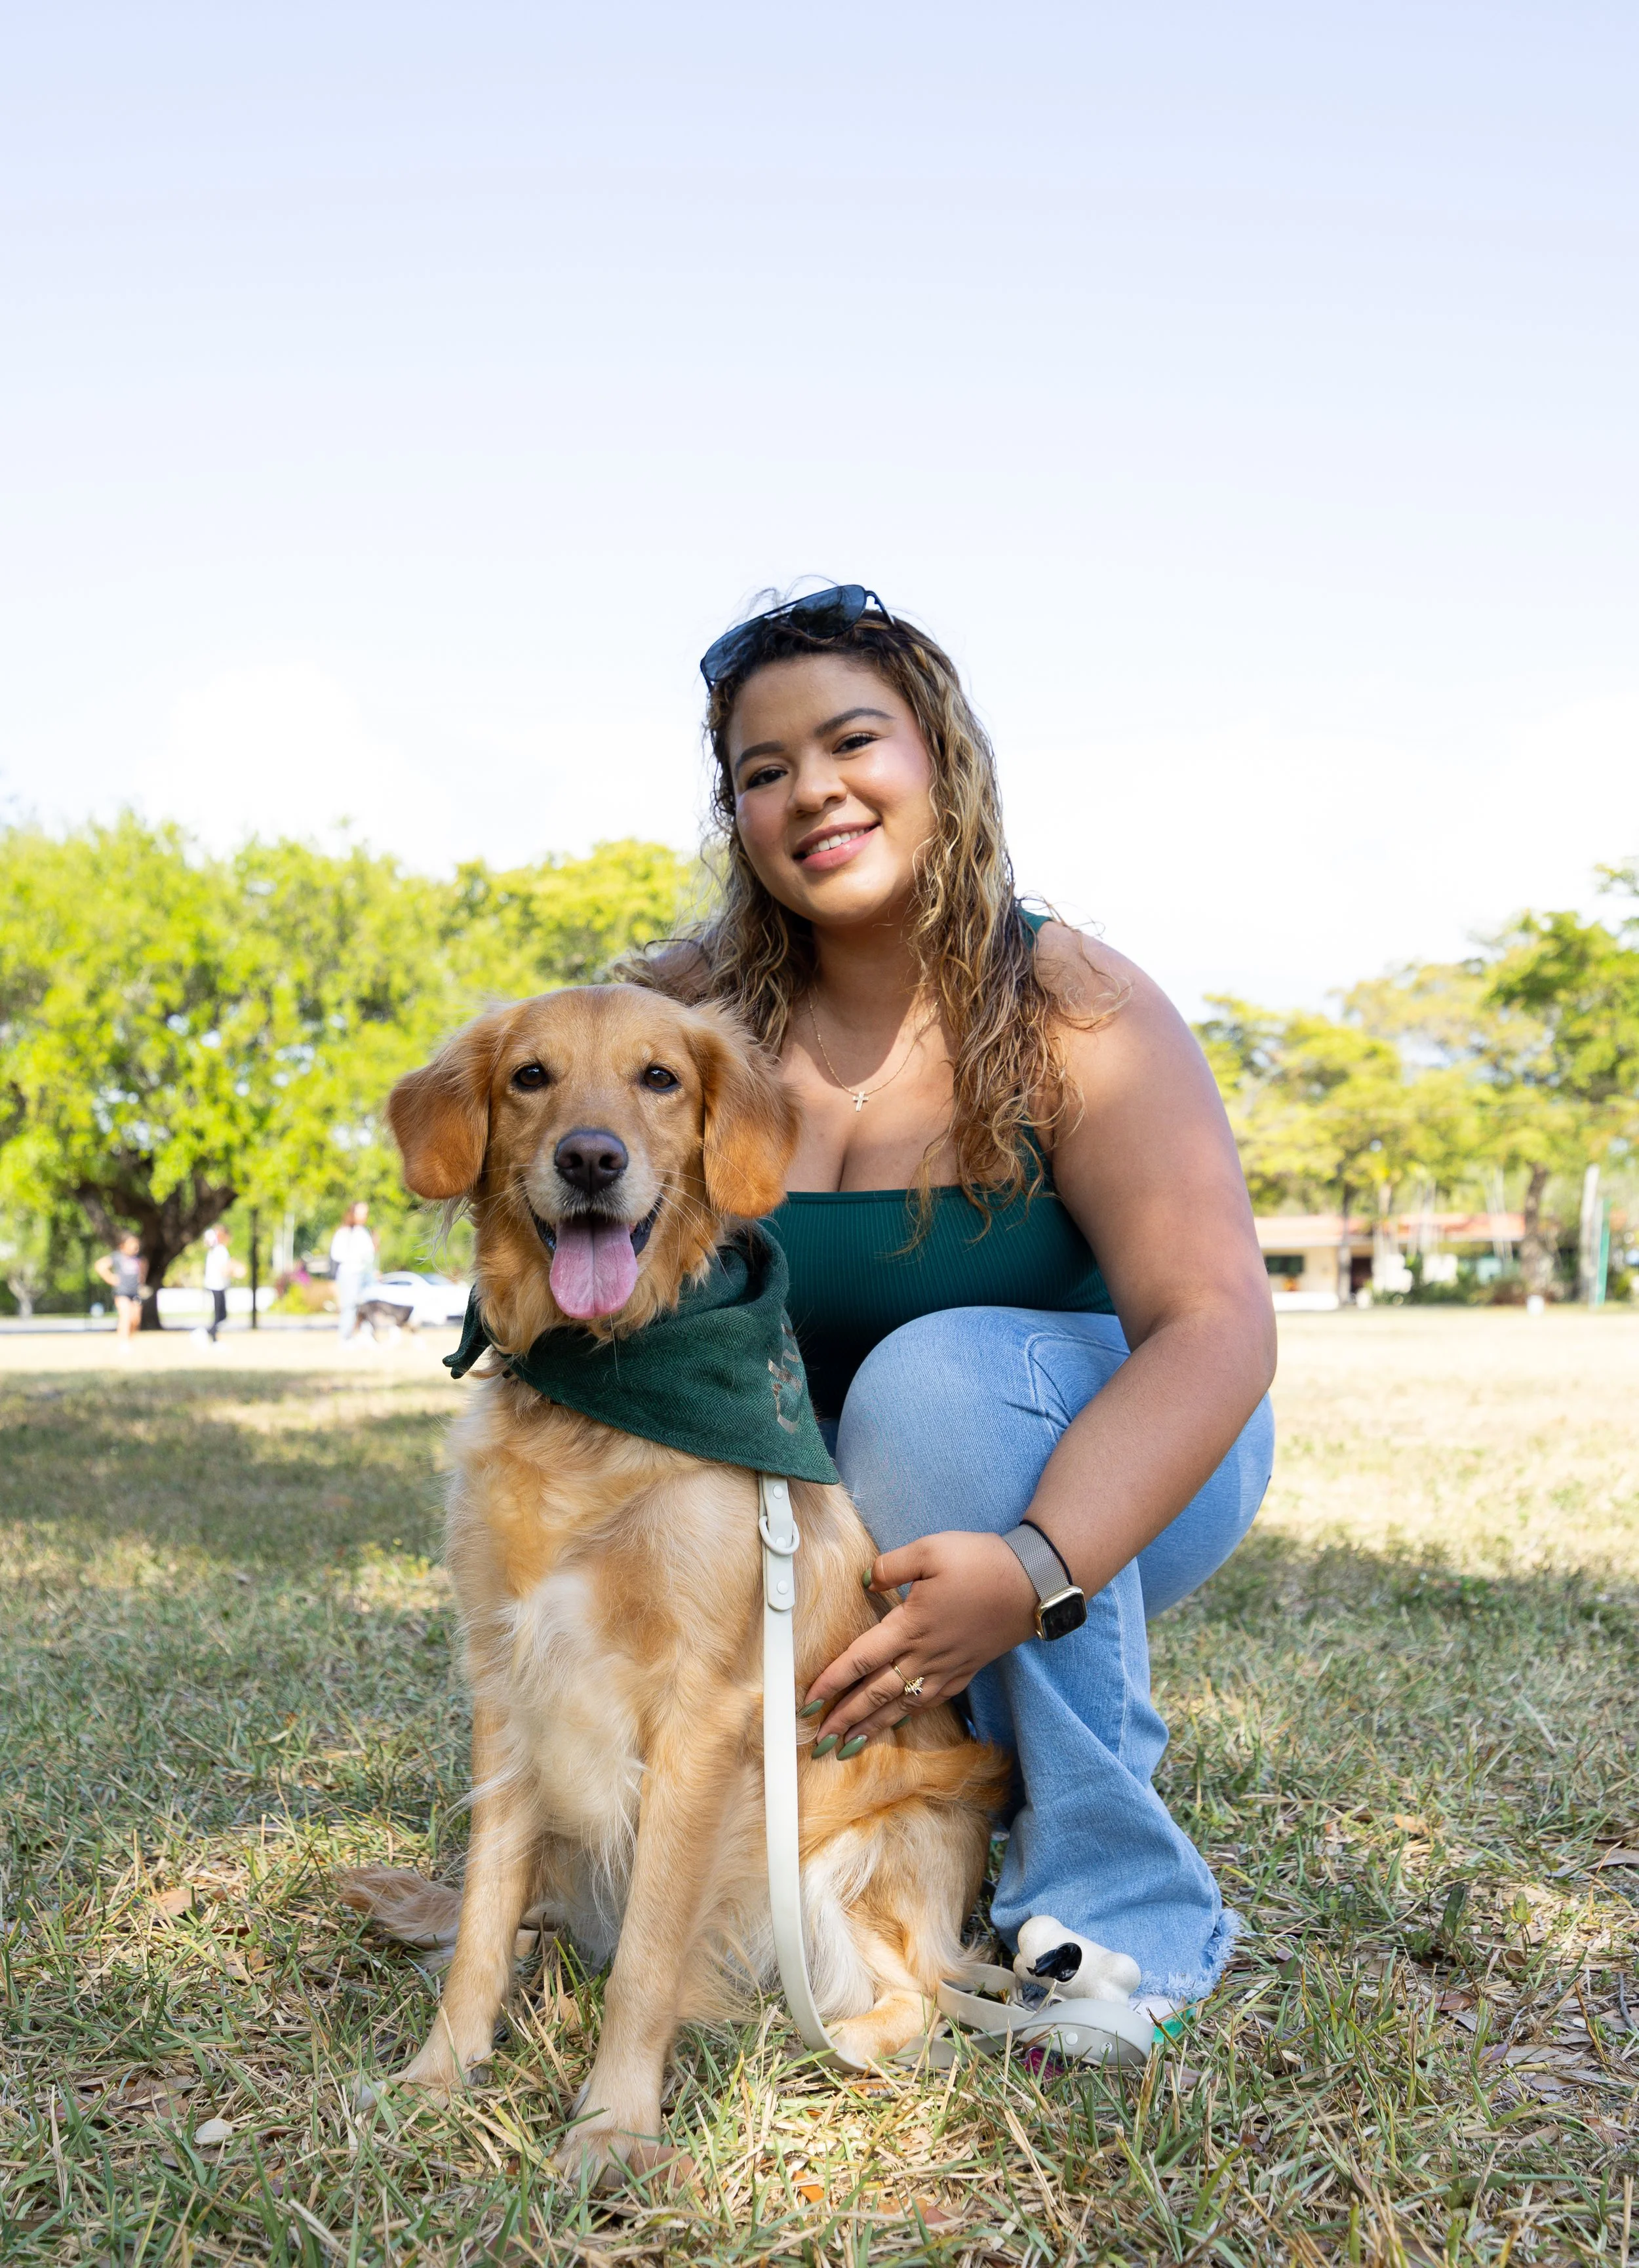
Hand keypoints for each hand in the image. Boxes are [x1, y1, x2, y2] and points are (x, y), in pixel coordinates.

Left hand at [800, 1530, 1038, 1749]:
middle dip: (845, 1718)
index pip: (860, 1660)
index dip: (831, 1681)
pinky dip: (909, 1715)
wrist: (1033, 1583)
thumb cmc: (981, 1562)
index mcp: (910, 1625)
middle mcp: (925, 1654)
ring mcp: (947, 1666)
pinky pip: (931, 1700)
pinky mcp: (966, 1669)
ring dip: (872, 1726)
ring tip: (849, 1745)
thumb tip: (866, 1581)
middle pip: (876, 1693)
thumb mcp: (931, 1549)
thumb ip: (892, 1566)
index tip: (808, 1701)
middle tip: (819, 1741)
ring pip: (902, 1704)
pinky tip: (900, 1719)